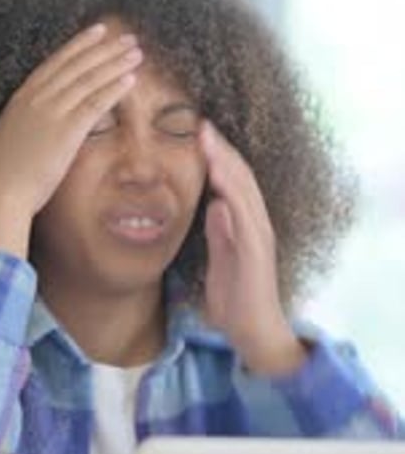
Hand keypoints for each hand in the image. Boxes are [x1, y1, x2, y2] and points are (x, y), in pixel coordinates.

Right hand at [0, 24, 142, 255]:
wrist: (2, 191)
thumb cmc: (7, 175)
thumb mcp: (15, 138)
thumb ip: (31, 123)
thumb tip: (46, 123)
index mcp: (22, 98)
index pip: (56, 63)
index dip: (80, 45)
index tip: (99, 32)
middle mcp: (37, 98)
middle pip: (77, 65)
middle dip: (105, 49)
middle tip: (128, 38)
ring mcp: (51, 112)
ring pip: (89, 79)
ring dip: (115, 63)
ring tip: (136, 53)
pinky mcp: (66, 130)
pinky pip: (95, 103)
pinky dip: (113, 88)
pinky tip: (130, 80)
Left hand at [199, 121, 307, 375]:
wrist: (253, 333)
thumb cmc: (236, 301)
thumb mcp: (221, 260)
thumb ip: (219, 234)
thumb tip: (213, 206)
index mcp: (245, 224)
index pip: (231, 182)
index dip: (216, 156)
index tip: (195, 132)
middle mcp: (256, 223)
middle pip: (239, 176)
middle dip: (220, 148)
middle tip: (199, 120)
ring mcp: (259, 234)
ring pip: (243, 187)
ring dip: (225, 160)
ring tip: (206, 136)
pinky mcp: (257, 249)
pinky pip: (244, 212)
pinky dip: (231, 190)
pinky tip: (216, 173)